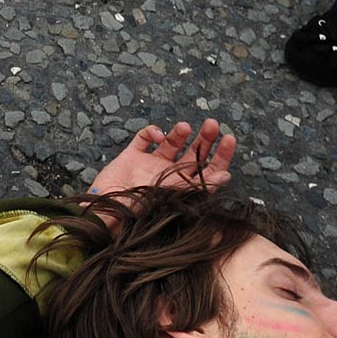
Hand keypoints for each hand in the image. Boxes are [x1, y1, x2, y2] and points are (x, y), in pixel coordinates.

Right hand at [85, 119, 236, 229]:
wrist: (107, 211)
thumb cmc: (140, 212)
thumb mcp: (176, 199)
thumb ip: (200, 186)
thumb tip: (226, 176)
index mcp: (184, 189)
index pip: (208, 171)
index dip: (221, 156)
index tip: (229, 140)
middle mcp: (170, 176)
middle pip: (193, 154)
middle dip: (205, 139)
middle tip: (213, 125)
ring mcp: (150, 165)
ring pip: (171, 143)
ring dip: (180, 133)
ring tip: (185, 126)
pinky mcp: (132, 157)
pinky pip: (144, 139)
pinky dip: (152, 132)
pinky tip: (158, 134)